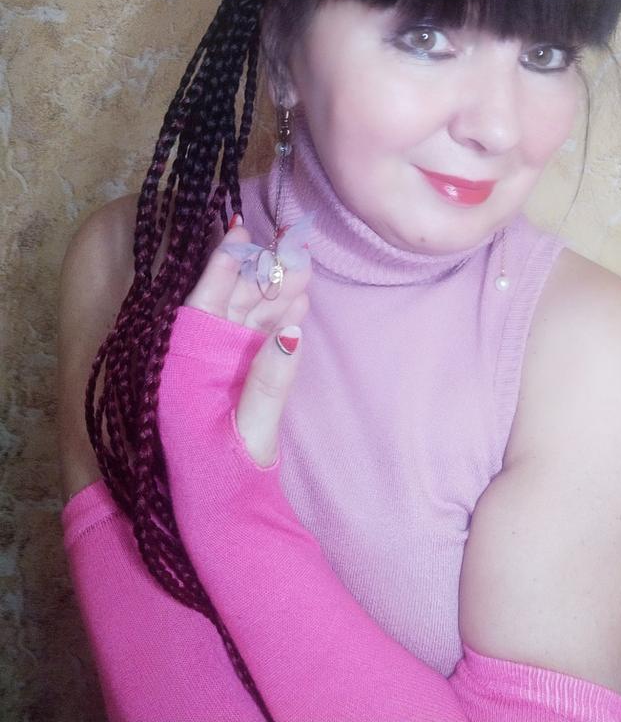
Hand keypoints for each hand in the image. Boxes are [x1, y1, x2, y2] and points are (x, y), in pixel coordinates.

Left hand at [183, 218, 311, 466]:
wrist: (227, 522)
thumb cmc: (223, 479)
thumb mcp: (247, 431)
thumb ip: (270, 381)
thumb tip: (293, 330)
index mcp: (185, 371)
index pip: (201, 305)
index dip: (220, 267)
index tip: (239, 231)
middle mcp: (201, 364)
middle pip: (230, 306)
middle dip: (260, 275)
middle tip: (289, 246)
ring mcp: (223, 372)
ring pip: (250, 320)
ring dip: (276, 294)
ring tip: (303, 268)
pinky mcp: (242, 382)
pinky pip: (261, 342)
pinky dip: (281, 321)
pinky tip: (299, 302)